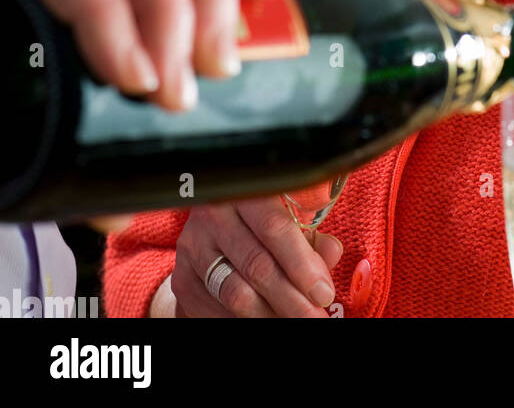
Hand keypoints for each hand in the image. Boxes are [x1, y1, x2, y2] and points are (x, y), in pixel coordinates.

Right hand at [171, 196, 343, 317]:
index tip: (323, 294)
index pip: (274, 228)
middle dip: (292, 299)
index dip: (302, 265)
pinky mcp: (182, 279)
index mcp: (244, 191)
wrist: (213, 225)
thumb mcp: (286, 214)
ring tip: (293, 321)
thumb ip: (310, 236)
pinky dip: (244, 321)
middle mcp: (214, 216)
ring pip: (235, 293)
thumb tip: (331, 254)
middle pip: (256, 266)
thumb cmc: (260, 218)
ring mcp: (193, 248)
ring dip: (270, 315)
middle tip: (315, 317)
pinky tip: (266, 319)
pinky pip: (215, 310)